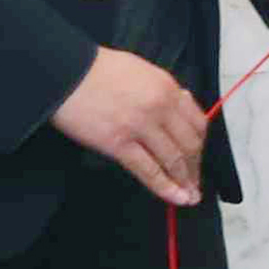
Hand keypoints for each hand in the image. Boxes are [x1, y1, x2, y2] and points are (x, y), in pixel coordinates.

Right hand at [53, 47, 208, 205]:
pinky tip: (175, 197)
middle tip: (195, 183)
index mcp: (168, 89)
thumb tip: (181, 104)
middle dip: (194, 167)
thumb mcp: (144, 71)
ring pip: (172, 160)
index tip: (198, 157)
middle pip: (189, 145)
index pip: (198, 123)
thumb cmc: (101, 71)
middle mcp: (160, 109)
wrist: (68, 74)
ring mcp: (140, 128)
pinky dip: (164, 187)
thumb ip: (164, 90)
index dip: (201, 145)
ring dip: (185, 181)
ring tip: (189, 197)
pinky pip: (147, 170)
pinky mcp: (118, 144)